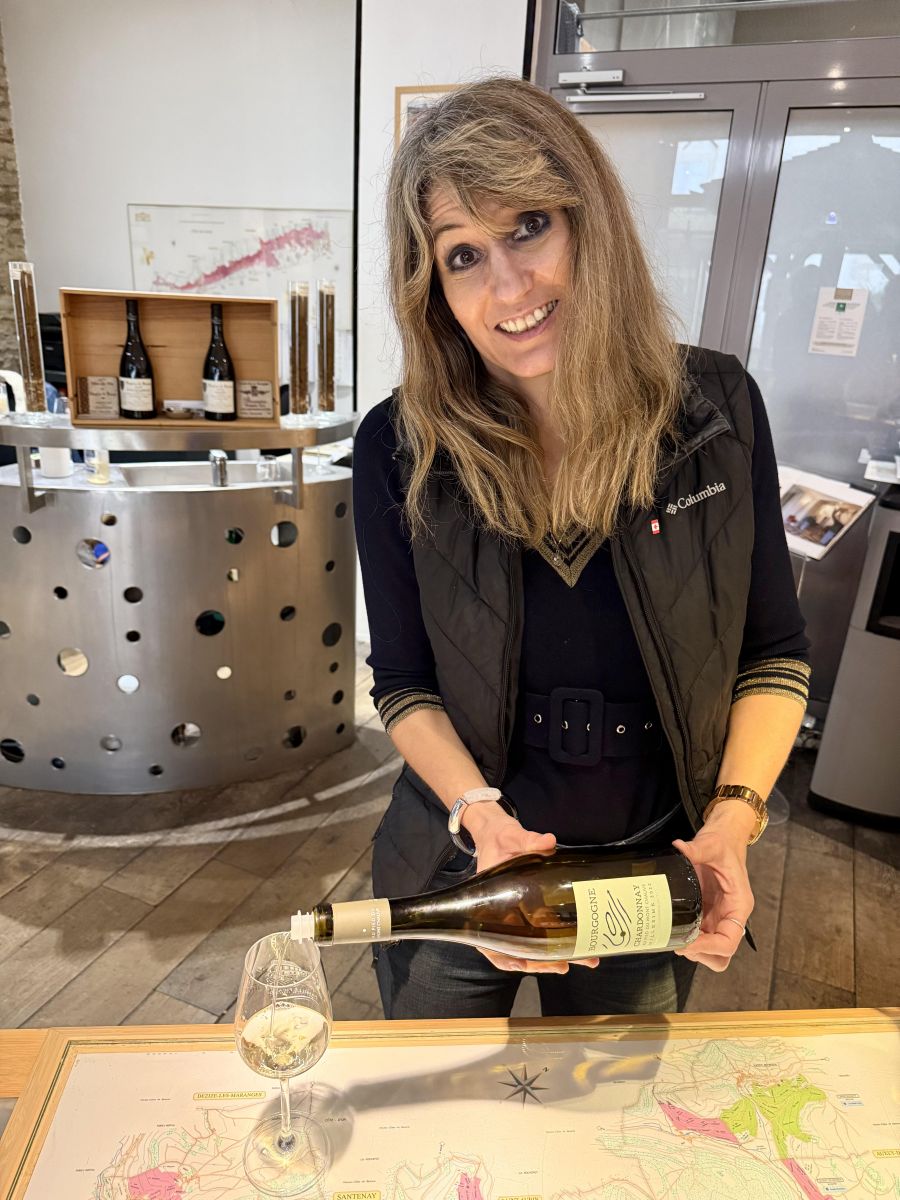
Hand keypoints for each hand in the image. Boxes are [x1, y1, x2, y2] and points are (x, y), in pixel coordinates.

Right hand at [463, 804, 599, 975]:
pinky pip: (544, 931)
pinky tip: (580, 945)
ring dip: (555, 957)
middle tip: (564, 965)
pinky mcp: (532, 909)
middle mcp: (502, 916)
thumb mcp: (511, 838)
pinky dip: (559, 941)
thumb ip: (529, 841)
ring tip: (583, 959)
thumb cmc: (499, 840)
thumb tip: (548, 842)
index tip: (522, 963)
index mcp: (488, 905)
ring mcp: (518, 916)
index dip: (505, 957)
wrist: (499, 834)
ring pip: (533, 946)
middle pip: (517, 951)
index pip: (490, 943)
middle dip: (541, 963)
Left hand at [672, 808, 753, 971]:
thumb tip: (680, 848)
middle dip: (700, 954)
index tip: (687, 942)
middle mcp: (729, 916)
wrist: (724, 838)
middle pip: (721, 955)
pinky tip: (672, 928)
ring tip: (675, 936)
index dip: (708, 947)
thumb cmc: (723, 844)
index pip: (728, 942)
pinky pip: (699, 937)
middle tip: (679, 941)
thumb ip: (697, 849)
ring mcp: (717, 917)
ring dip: (693, 950)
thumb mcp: (711, 845)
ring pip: (710, 951)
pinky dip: (686, 939)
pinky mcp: (705, 914)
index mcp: (738, 906)